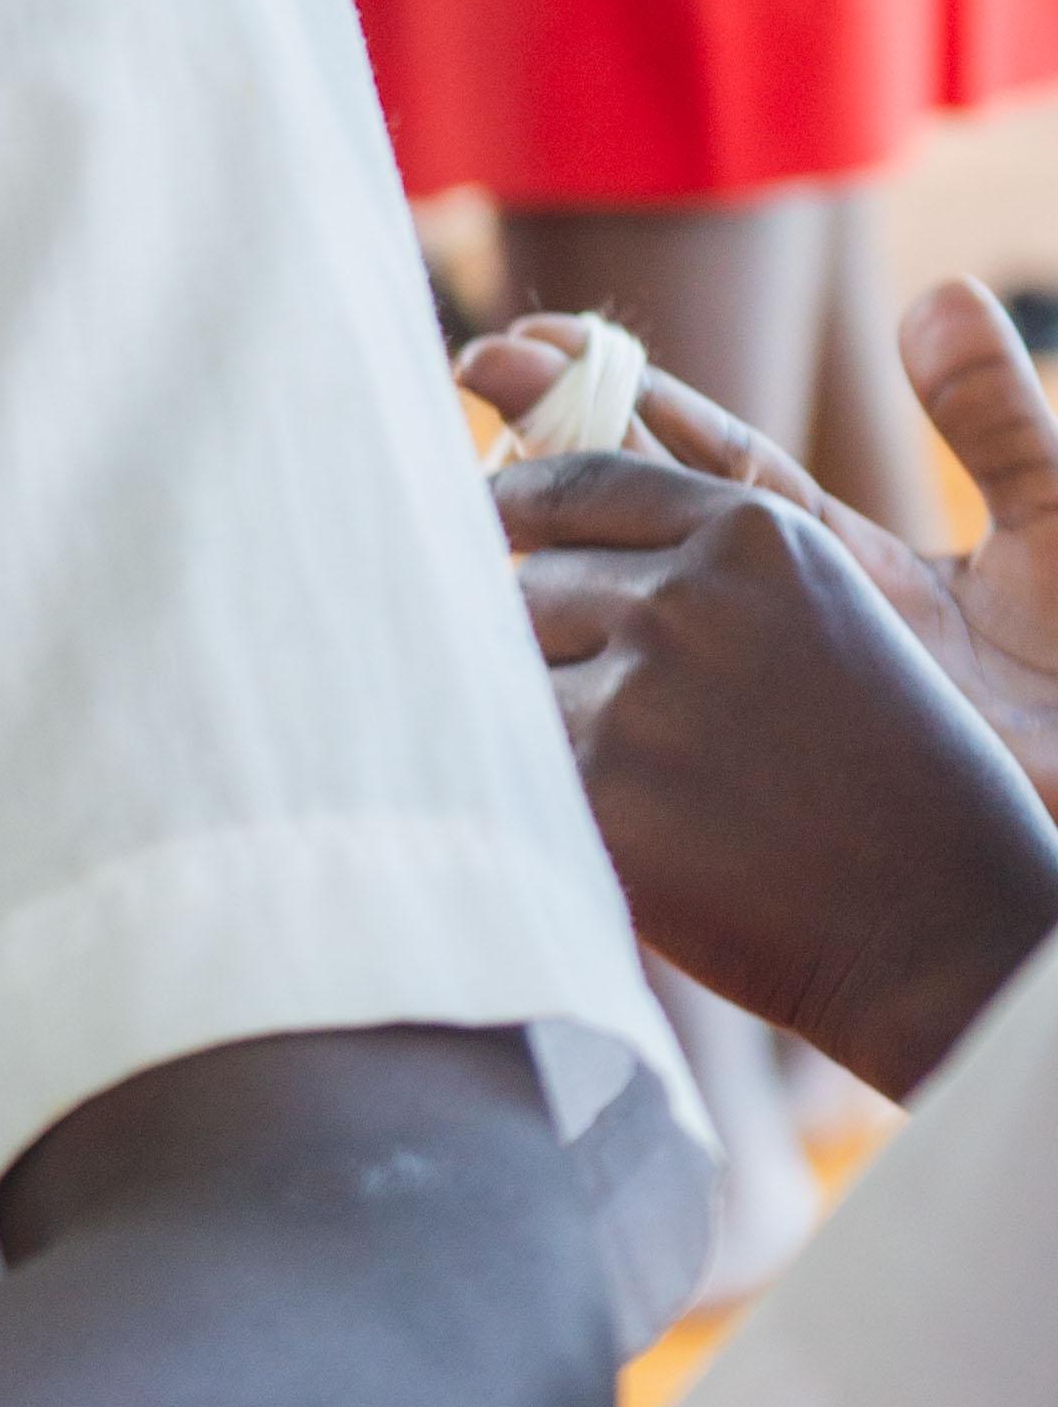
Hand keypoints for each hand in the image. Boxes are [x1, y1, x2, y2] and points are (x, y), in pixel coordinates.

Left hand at [461, 331, 1057, 1094]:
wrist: (937, 920)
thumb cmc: (878, 780)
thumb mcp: (814, 621)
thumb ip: (694, 569)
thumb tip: (523, 538)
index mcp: (753, 532)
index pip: (575, 486)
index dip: (510, 507)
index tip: (470, 528)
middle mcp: (688, 594)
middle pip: (523, 587)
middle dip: (536, 646)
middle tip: (599, 721)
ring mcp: (633, 691)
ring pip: (503, 679)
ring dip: (528, 725)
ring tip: (621, 786)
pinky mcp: (594, 791)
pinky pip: (498, 765)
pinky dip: (512, 793)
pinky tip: (571, 828)